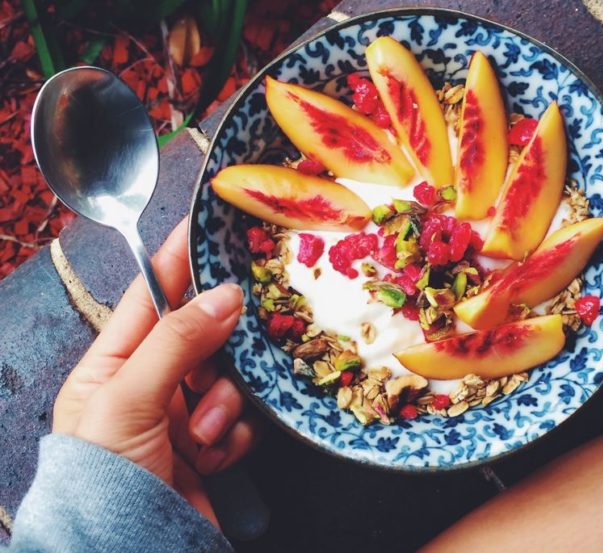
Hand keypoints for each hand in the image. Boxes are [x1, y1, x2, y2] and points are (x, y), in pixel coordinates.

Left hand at [52, 218, 260, 525]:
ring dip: (222, 406)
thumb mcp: (129, 399)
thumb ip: (177, 341)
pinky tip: (213, 456)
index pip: (149, 298)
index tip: (206, 226)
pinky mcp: (210, 445)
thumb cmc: (105, 478)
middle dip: (213, 356)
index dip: (177, 261)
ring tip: (200, 438)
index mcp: (111, 365)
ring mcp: (181, 416)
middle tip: (214, 368)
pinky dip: (233, 434)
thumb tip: (224, 295)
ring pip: (228, 377)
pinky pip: (241, 417)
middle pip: (201, 337)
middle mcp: (149, 385)